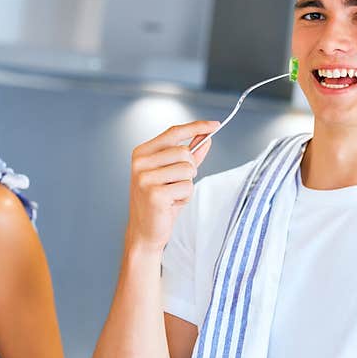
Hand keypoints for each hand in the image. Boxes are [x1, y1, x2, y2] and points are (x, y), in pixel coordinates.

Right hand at [126, 120, 220, 251]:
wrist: (145, 231)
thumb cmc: (159, 202)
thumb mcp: (174, 174)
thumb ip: (190, 155)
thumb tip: (206, 138)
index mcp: (142, 153)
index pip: (173, 132)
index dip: (197, 127)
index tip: (215, 125)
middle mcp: (141, 163)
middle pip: (185, 152)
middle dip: (190, 169)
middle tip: (176, 184)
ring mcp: (145, 178)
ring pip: (188, 170)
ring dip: (187, 185)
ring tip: (172, 195)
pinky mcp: (154, 194)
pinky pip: (186, 187)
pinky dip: (185, 197)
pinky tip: (171, 204)